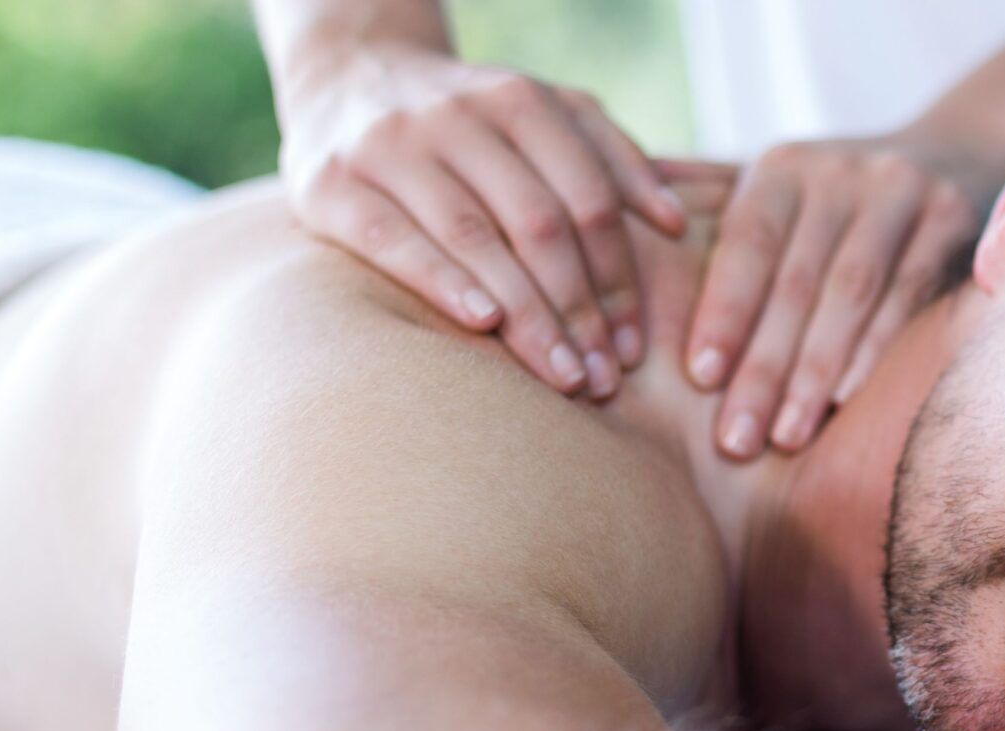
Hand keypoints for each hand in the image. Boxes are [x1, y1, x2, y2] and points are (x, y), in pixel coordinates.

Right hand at [277, 46, 685, 397]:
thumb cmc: (470, 120)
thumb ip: (611, 159)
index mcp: (518, 101)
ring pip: (473, 236)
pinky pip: (391, 238)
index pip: (587, 199)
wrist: (350, 76)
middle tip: (601, 380)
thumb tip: (676, 222)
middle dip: (578, 309)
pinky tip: (483, 323)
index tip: (634, 348)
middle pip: (538, 223)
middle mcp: (455, 117)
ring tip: (561, 375)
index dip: (617, 278)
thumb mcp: (545, 115)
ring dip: (526, 315)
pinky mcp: (329, 181)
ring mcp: (389, 145)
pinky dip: (441, 281)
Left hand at [674, 134, 985, 457]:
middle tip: (735, 441)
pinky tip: (846, 401)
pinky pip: (908, 296)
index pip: (746, 242)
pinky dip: (875, 350)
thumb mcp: (779, 186)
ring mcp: (901, 191)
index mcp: (783, 167)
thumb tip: (619, 218)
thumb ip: (707, 202)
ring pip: (851, 293)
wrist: (956, 151)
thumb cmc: (839, 197)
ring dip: (815, 372)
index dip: (724, 310)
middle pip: (797, 280)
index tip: (700, 378)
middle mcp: (840, 171)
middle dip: (763, 366)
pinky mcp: (952, 219)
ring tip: (785, 436)